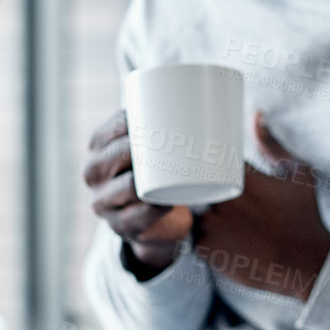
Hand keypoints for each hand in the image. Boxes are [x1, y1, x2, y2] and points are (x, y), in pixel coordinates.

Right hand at [83, 110, 192, 275]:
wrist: (158, 220)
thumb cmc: (159, 172)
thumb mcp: (159, 147)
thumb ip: (176, 123)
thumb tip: (235, 103)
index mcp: (100, 146)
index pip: (117, 125)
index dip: (136, 118)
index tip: (165, 114)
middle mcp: (94, 172)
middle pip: (119, 154)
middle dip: (143, 146)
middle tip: (175, 142)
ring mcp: (104, 201)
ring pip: (126, 187)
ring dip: (146, 181)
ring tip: (171, 174)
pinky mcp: (120, 226)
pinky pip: (135, 218)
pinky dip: (151, 211)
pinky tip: (164, 204)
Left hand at [191, 113, 329, 300]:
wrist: (308, 264)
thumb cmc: (305, 218)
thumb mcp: (299, 176)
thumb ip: (274, 146)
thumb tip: (257, 116)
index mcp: (242, 178)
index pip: (208, 160)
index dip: (202, 161)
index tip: (203, 162)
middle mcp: (223, 200)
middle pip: (192, 183)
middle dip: (192, 184)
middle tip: (200, 187)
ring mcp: (212, 225)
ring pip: (191, 210)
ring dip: (196, 211)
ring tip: (213, 216)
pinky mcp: (207, 248)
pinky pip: (192, 237)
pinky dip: (200, 236)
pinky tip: (217, 237)